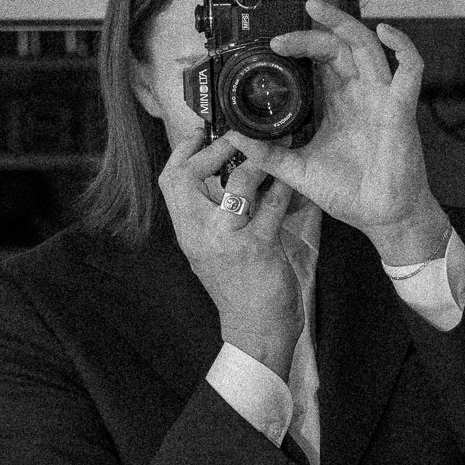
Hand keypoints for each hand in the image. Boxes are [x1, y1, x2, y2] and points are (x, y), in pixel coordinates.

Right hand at [156, 129, 301, 375]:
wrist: (256, 333)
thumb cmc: (241, 290)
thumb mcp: (215, 252)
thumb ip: (215, 218)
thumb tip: (228, 177)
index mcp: (187, 233)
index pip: (169, 181)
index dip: (183, 151)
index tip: (200, 131)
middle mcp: (199, 235)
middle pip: (185, 178)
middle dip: (214, 149)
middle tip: (239, 137)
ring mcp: (227, 241)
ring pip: (238, 185)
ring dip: (258, 162)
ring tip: (274, 150)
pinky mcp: (258, 247)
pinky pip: (273, 205)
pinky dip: (286, 189)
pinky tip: (295, 182)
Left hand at [232, 0, 449, 266]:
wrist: (382, 217)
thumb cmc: (348, 193)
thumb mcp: (297, 171)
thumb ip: (267, 154)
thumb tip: (232, 137)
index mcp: (337, 102)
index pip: (319, 59)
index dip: (299, 43)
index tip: (272, 44)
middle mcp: (359, 93)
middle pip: (339, 44)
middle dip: (315, 28)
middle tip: (288, 25)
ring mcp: (381, 98)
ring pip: (367, 46)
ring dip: (344, 24)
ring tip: (318, 9)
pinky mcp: (401, 110)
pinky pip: (411, 70)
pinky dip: (403, 47)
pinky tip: (386, 32)